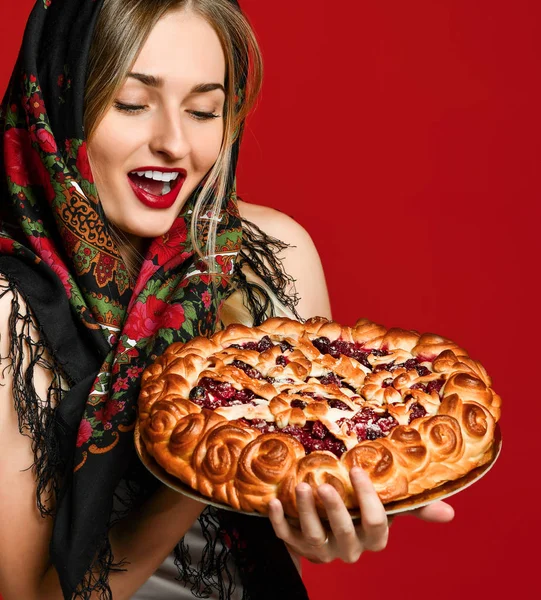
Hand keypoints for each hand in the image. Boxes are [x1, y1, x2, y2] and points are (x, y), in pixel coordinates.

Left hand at [268, 467, 454, 563]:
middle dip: (334, 510)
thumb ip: (413, 507)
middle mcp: (350, 547)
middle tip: (324, 485)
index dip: (368, 500)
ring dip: (306, 513)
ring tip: (301, 487)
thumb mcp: (387, 507)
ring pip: (315, 537)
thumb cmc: (361, 511)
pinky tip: (273, 502)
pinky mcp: (300, 547)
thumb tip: (450, 512)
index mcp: (372, 537)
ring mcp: (324, 550)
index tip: (356, 470)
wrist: (328, 527)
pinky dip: (279, 522)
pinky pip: (288, 539)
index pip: (377, 525)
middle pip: (345, 532)